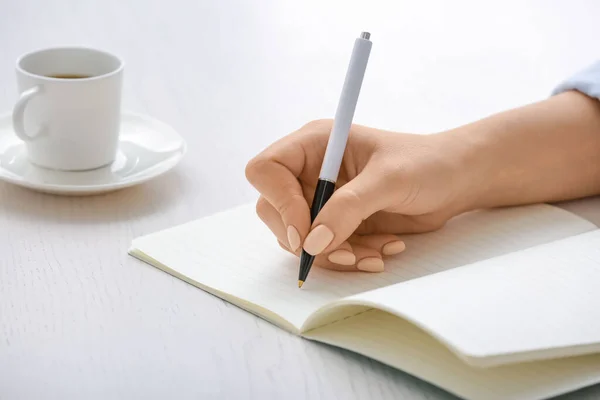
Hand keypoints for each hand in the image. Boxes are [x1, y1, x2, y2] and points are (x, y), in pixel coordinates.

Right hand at [245, 119, 469, 271]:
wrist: (455, 181)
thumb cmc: (426, 164)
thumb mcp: (389, 180)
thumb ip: (348, 208)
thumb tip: (311, 243)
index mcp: (314, 144)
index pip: (266, 170)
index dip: (278, 202)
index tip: (305, 232)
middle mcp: (310, 171)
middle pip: (274, 210)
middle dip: (306, 238)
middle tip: (343, 252)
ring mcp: (322, 198)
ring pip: (298, 237)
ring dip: (332, 253)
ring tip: (373, 254)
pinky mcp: (336, 222)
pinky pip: (323, 249)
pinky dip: (349, 257)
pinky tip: (380, 251)